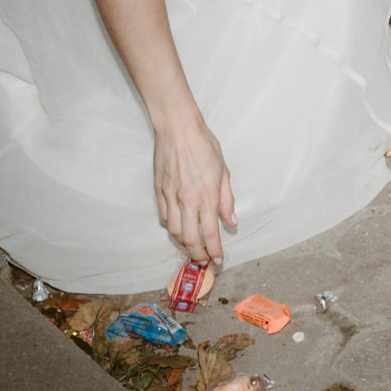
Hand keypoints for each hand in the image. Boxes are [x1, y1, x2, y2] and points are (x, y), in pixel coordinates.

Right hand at [153, 116, 236, 265]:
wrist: (177, 129)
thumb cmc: (203, 146)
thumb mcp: (224, 173)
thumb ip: (227, 201)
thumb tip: (231, 222)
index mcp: (206, 196)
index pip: (210, 234)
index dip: (214, 251)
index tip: (218, 261)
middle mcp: (187, 200)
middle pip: (190, 239)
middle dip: (198, 255)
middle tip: (204, 262)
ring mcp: (170, 196)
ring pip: (175, 231)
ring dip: (184, 244)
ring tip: (193, 249)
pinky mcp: (159, 191)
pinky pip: (165, 217)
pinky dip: (172, 228)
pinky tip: (180, 229)